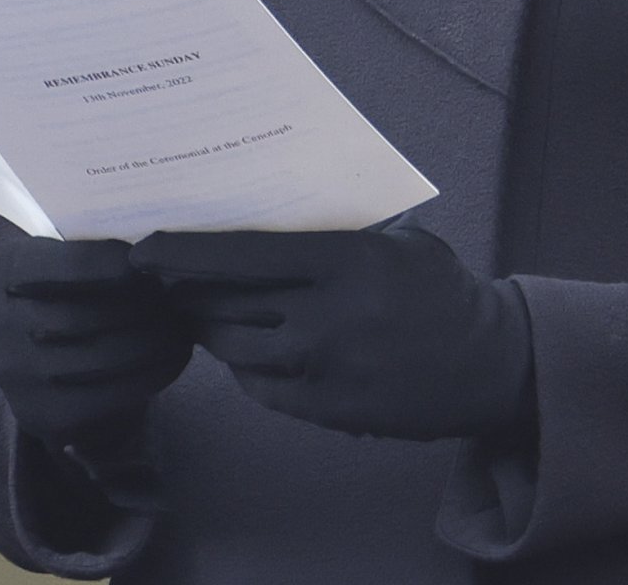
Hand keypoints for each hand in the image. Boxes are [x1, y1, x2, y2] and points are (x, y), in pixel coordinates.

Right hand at [0, 213, 195, 461]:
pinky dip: (151, 375)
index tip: (149, 258)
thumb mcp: (58, 225)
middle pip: (84, 317)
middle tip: (183, 292)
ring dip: (156, 341)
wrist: (29, 334)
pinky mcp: (37, 412)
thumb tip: (151, 186)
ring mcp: (15, 373)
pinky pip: (105, 398)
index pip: (60, 266)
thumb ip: (88, 209)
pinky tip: (176, 355)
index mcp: (5, 261)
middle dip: (144, 306)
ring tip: (186, 324)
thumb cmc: (61, 260)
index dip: (109, 263)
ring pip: (101, 359)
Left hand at [128, 223, 534, 442]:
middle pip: (226, 302)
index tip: (143, 247)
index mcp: (342, 262)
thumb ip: (333, 233)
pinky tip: (243, 346)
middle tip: (162, 279)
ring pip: (233, 347)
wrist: (484, 362)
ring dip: (209, 327)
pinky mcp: (324, 411)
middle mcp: (324, 316)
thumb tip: (260, 215)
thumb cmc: (435, 287)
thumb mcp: (394, 241)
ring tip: (198, 310)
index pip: (241, 254)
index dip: (184, 252)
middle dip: (186, 290)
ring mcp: (322, 369)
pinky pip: (258, 386)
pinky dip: (242, 364)